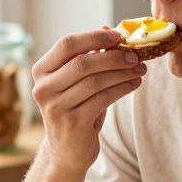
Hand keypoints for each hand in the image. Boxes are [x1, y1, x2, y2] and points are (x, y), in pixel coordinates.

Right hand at [30, 28, 144, 172]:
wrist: (67, 151)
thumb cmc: (75, 110)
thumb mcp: (78, 82)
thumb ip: (90, 56)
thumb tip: (110, 30)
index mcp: (41, 71)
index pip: (67, 44)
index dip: (94, 37)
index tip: (118, 36)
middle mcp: (43, 88)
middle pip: (82, 63)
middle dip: (113, 57)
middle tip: (135, 56)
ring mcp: (55, 107)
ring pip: (95, 81)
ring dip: (122, 73)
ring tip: (140, 70)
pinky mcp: (72, 123)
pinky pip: (102, 99)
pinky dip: (122, 89)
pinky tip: (134, 84)